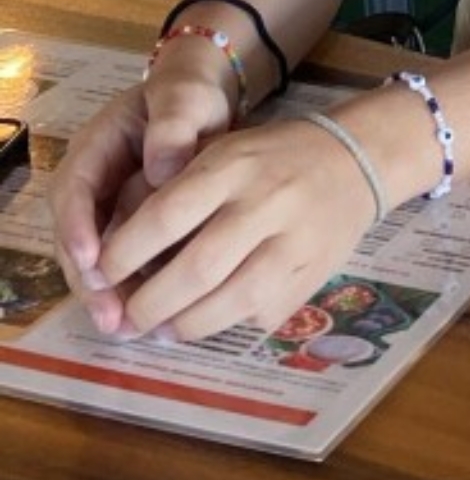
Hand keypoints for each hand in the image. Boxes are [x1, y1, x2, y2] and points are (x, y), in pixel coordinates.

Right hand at [49, 61, 234, 335]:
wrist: (202, 99)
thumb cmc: (191, 94)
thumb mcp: (186, 98)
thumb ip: (174, 125)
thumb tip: (161, 171)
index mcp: (96, 146)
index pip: (74, 188)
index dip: (78, 226)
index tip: (91, 259)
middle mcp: (93, 182)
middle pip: (76, 234)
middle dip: (89, 278)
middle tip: (110, 314)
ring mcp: (107, 207)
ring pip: (94, 257)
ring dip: (105, 294)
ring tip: (124, 329)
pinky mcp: (128, 227)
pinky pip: (120, 261)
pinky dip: (128, 289)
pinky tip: (145, 319)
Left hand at [91, 115, 378, 341]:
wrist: (356, 160)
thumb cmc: (273, 156)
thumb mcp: (223, 151)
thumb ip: (176, 193)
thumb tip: (121, 257)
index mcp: (234, 164)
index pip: (166, 215)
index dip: (124, 253)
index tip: (102, 273)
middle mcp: (265, 202)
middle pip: (195, 270)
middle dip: (148, 305)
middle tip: (125, 318)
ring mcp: (295, 243)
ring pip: (228, 304)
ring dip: (182, 327)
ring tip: (161, 328)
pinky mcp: (312, 276)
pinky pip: (259, 316)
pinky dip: (227, 324)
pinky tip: (211, 318)